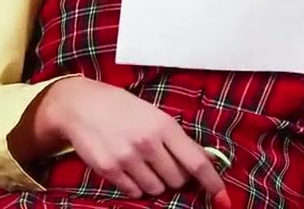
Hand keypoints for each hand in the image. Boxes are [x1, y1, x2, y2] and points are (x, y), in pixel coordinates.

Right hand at [37, 77, 230, 207]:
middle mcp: (148, 142)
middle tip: (163, 164)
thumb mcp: (153, 114)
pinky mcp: (110, 170)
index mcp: (164, 125)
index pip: (197, 162)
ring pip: (157, 189)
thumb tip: (203, 162)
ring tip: (142, 163)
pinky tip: (127, 168)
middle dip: (176, 178)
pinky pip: (134, 192)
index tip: (223, 199)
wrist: (80, 105)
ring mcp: (128, 157)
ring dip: (155, 183)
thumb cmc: (121, 108)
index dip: (213, 184)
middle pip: (178, 180)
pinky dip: (135, 186)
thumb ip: (176, 138)